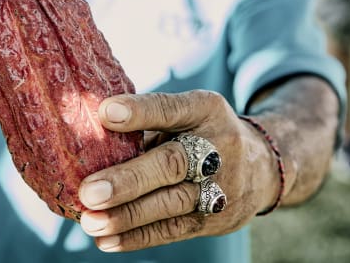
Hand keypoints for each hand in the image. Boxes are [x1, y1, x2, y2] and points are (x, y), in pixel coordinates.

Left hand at [77, 90, 279, 251]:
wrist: (261, 166)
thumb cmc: (200, 132)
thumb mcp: (186, 113)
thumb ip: (147, 120)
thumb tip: (88, 131)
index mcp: (205, 110)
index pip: (171, 108)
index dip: (139, 112)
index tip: (104, 113)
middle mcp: (217, 146)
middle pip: (171, 164)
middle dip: (128, 179)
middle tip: (89, 191)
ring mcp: (220, 186)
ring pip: (170, 204)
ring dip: (127, 216)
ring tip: (91, 222)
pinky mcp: (215, 219)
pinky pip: (173, 230)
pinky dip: (138, 237)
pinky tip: (107, 240)